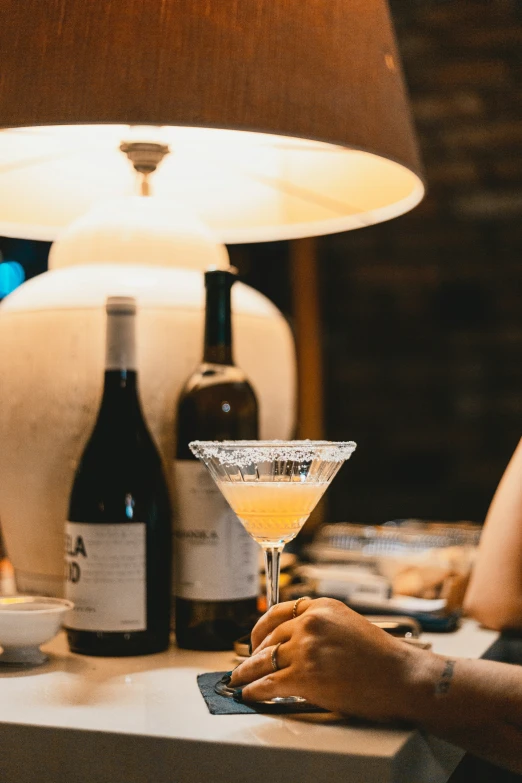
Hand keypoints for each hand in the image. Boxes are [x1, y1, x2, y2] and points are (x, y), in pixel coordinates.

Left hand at [229, 597, 426, 720]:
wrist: (401, 677)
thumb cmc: (382, 657)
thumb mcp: (347, 624)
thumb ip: (321, 626)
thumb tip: (294, 641)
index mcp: (320, 607)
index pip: (279, 612)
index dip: (261, 628)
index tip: (255, 639)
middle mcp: (310, 622)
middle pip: (269, 638)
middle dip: (254, 653)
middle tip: (245, 663)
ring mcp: (306, 648)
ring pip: (263, 660)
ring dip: (247, 671)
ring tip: (239, 679)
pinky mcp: (304, 675)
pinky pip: (268, 682)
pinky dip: (254, 689)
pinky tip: (249, 692)